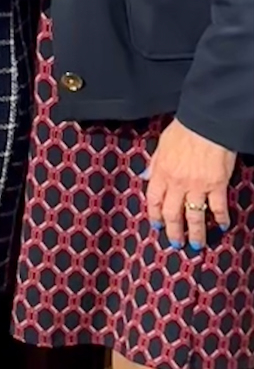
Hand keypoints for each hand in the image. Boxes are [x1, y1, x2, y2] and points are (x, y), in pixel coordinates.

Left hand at [144, 118, 236, 246]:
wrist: (205, 123)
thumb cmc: (184, 130)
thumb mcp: (162, 145)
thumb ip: (154, 163)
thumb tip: (146, 176)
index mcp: (161, 172)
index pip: (153, 200)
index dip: (154, 215)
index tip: (157, 225)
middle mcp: (177, 182)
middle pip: (172, 213)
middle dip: (173, 231)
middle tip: (176, 243)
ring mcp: (197, 186)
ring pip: (194, 217)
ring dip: (195, 233)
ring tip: (197, 244)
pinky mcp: (216, 185)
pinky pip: (217, 207)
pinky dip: (221, 218)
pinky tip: (223, 225)